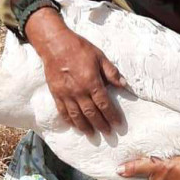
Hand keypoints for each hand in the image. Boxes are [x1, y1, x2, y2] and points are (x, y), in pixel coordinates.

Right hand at [25, 7, 124, 134]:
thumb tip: (124, 84)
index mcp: (92, 82)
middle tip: (108, 134)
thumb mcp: (99, 56)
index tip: (118, 125)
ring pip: (77, 116)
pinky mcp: (56, 93)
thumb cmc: (79, 48)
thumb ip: (111, 72)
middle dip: (101, 125)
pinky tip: (75, 126)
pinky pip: (63, 111)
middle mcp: (79, 91)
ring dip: (85, 127)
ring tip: (92, 135)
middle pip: (92, 113)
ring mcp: (66, 94)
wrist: (55, 44)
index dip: (112, 116)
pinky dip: (70, 121)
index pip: (104, 104)